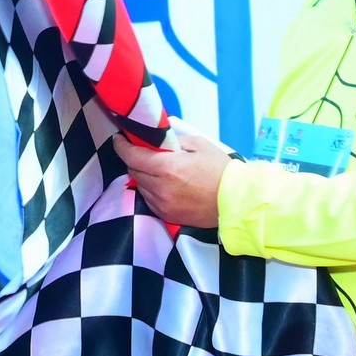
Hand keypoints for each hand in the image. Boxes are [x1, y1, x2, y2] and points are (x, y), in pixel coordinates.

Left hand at [115, 129, 232, 231]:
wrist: (236, 201)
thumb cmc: (220, 170)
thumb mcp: (199, 144)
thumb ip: (174, 140)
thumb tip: (157, 139)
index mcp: (167, 167)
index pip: (132, 156)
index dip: (122, 146)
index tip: (119, 139)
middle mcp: (160, 188)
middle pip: (133, 171)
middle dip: (134, 159)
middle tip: (143, 152)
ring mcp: (162, 204)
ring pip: (140, 186)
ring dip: (143, 175)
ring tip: (157, 169)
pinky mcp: (166, 216)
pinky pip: (149, 199)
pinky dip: (151, 190)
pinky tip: (164, 184)